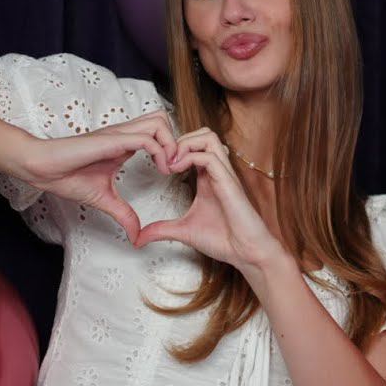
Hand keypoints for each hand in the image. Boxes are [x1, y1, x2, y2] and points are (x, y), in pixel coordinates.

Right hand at [19, 111, 176, 241]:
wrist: (41, 168)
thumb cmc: (67, 177)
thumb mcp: (105, 199)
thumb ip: (124, 214)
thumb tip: (136, 235)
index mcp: (126, 144)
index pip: (159, 132)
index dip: (173, 148)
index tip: (175, 172)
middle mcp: (125, 135)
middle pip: (163, 119)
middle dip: (178, 141)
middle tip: (177, 166)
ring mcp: (119, 135)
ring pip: (160, 122)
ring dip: (172, 144)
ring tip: (169, 168)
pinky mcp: (112, 140)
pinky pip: (146, 138)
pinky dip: (160, 151)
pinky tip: (160, 170)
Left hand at [134, 127, 284, 272]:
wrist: (247, 252)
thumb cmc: (224, 239)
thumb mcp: (183, 231)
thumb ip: (161, 229)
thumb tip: (138, 238)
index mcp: (208, 178)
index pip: (195, 146)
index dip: (174, 148)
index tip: (158, 166)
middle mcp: (218, 172)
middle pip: (203, 133)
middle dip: (180, 139)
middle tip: (164, 159)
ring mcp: (224, 175)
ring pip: (208, 137)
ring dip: (185, 144)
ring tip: (170, 162)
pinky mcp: (229, 183)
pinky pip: (210, 157)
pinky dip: (190, 157)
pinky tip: (176, 171)